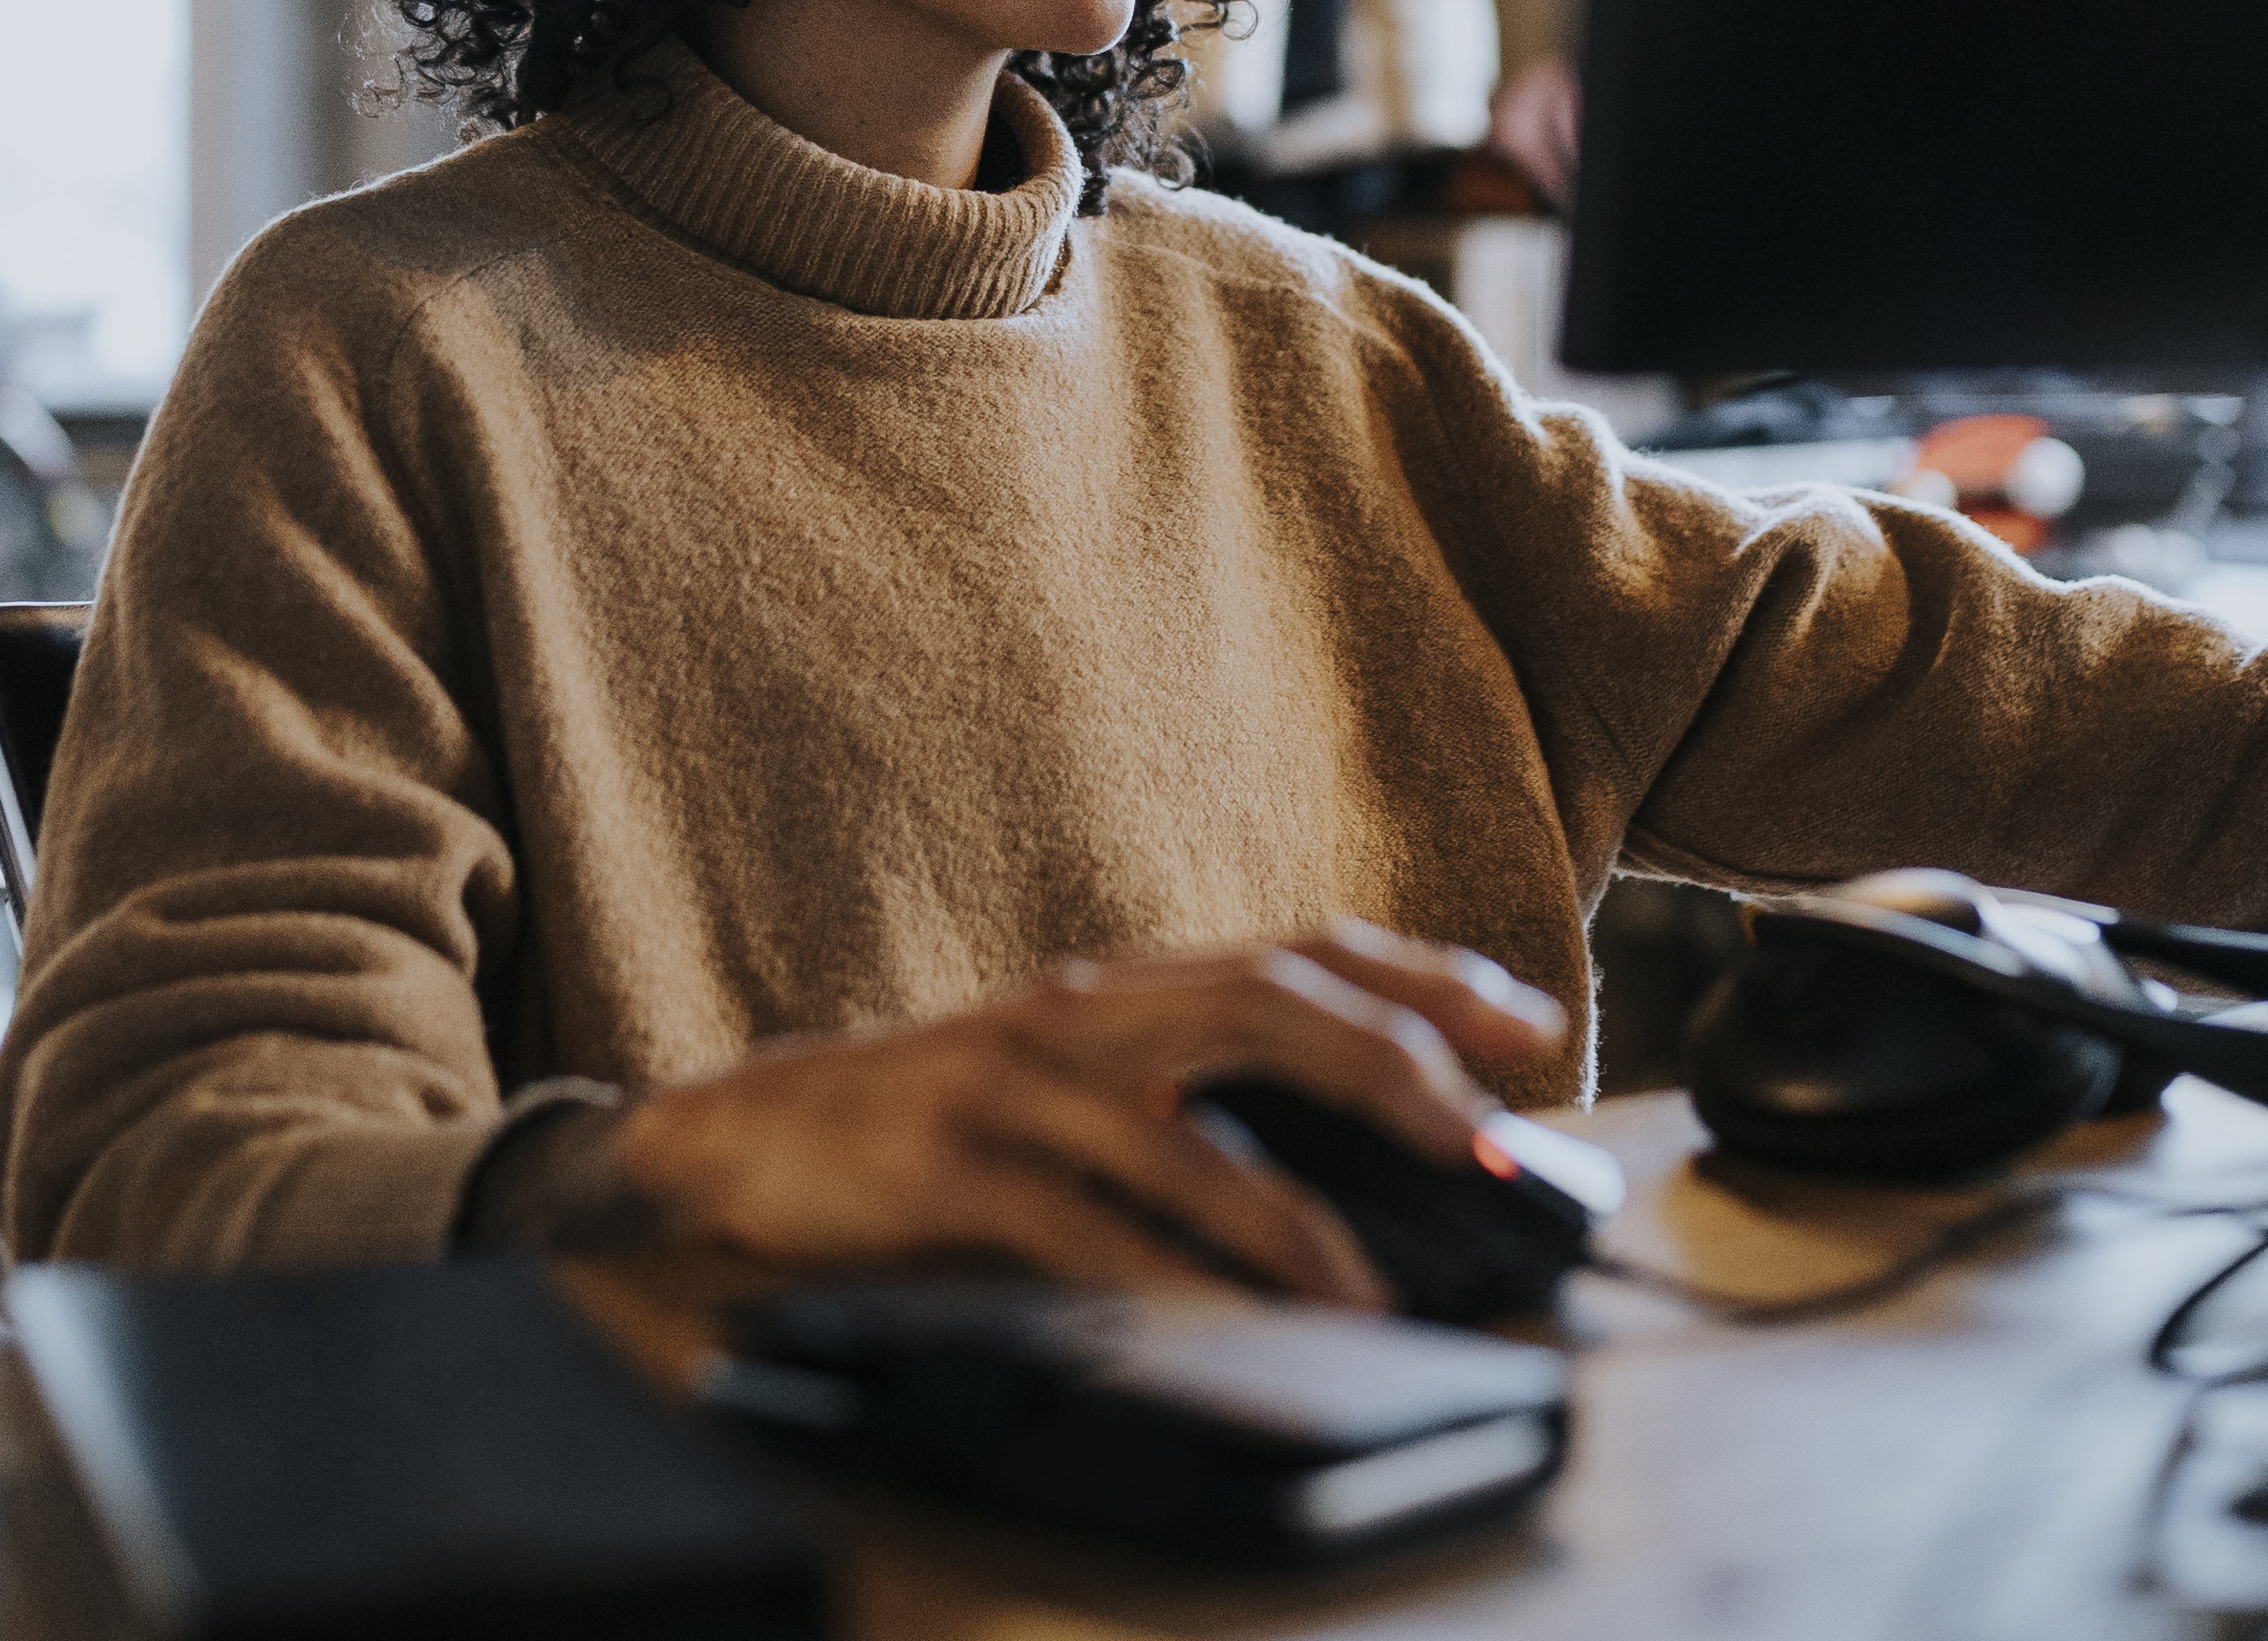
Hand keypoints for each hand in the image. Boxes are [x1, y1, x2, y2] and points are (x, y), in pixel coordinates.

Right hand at [599, 920, 1568, 1306]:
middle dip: (1396, 1065)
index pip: (1301, 948)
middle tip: (1490, 1138)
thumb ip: (1181, 1093)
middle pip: (1267, 1003)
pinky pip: (1081, 1224)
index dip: (1426, 971)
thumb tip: (1348, 1160)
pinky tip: (1225, 1318)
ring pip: (1185, 1127)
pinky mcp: (948, 1164)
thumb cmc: (922, 1124)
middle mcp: (1081, 1008)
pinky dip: (1165, 1275)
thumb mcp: (1067, 1081)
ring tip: (1375, 1287)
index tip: (1533, 1019)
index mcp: (1122, 985)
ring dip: (1294, 1216)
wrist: (734, 1138)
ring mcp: (1012, 1080)